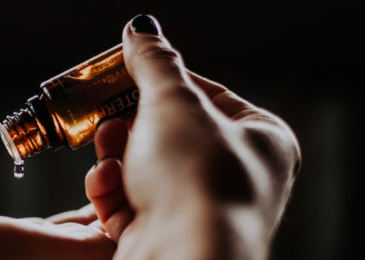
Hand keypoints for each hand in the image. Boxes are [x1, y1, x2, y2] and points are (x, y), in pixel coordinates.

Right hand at [85, 15, 300, 258]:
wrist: (183, 258)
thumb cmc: (197, 178)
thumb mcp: (173, 101)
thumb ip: (154, 63)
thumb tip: (141, 31)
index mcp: (260, 140)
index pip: (208, 94)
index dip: (163, 80)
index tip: (128, 69)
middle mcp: (234, 178)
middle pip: (169, 134)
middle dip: (131, 122)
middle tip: (109, 110)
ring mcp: (197, 211)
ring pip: (144, 168)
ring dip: (117, 154)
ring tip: (107, 145)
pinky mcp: (163, 235)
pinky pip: (131, 202)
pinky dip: (112, 190)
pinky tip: (104, 180)